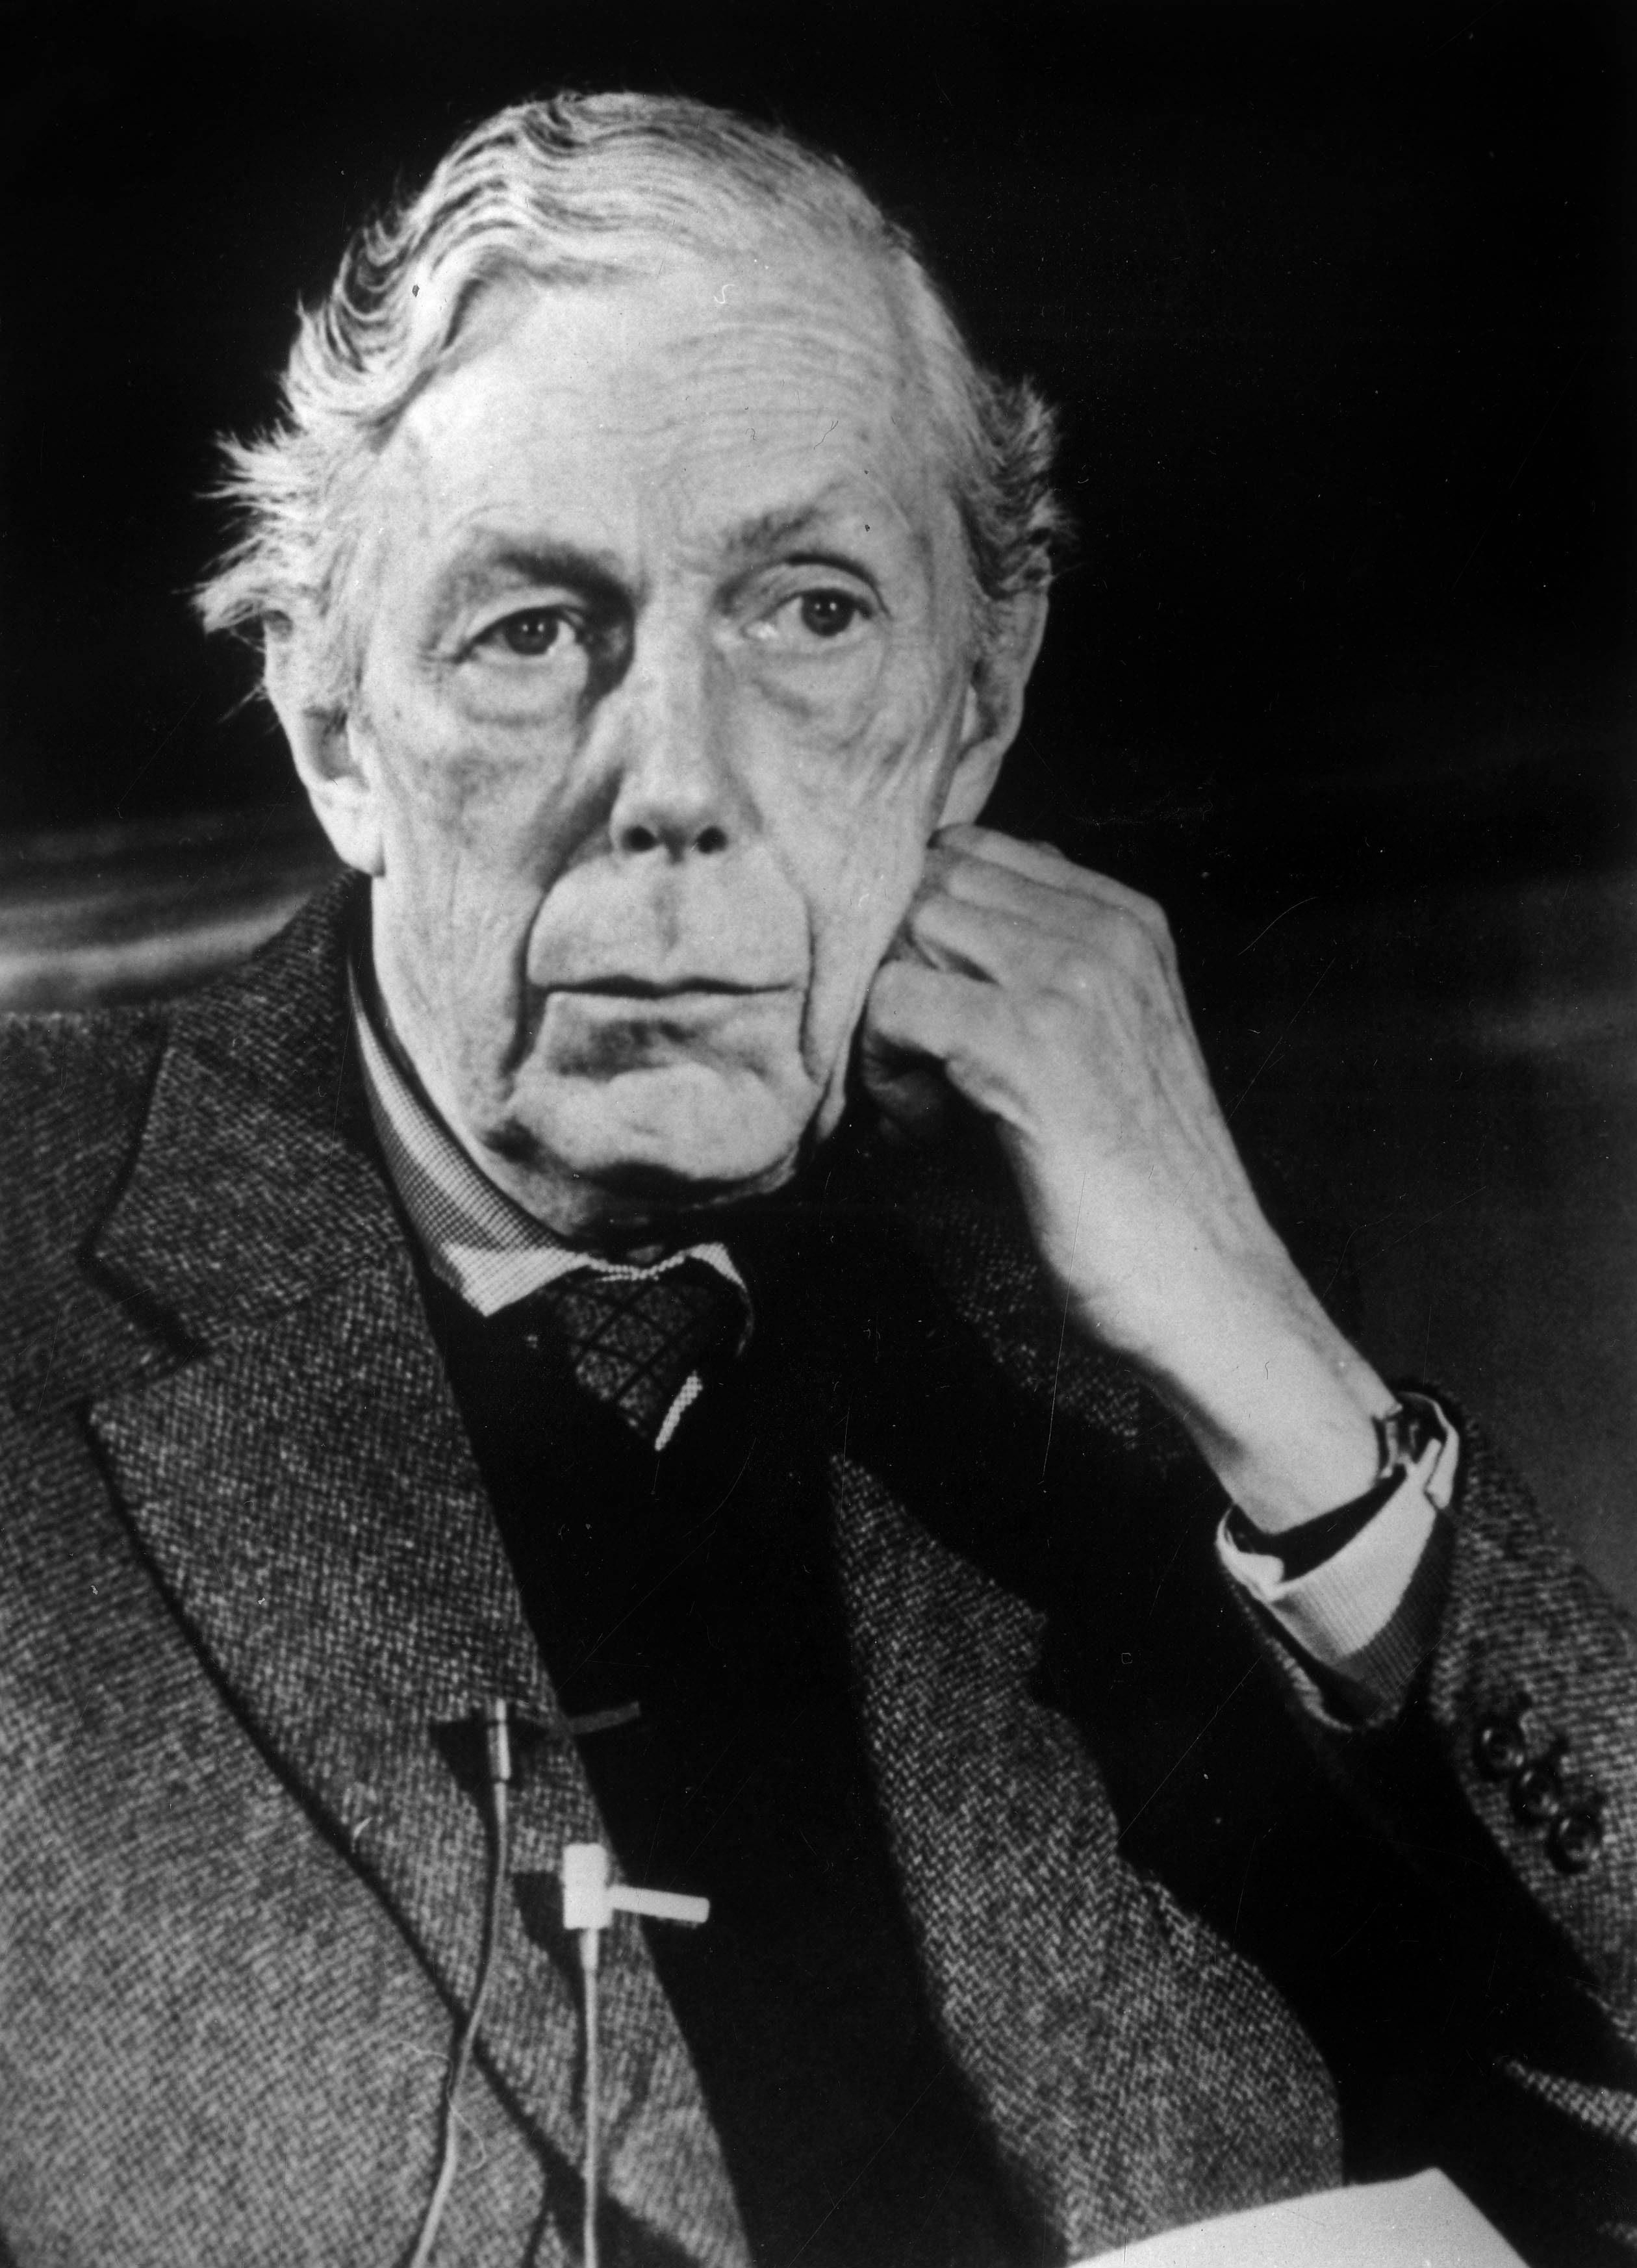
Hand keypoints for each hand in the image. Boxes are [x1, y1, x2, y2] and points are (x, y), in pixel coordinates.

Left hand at [860, 825, 1392, 1526]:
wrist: (1205, 1284)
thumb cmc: (1140, 1183)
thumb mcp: (1103, 1044)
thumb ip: (1041, 971)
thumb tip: (932, 929)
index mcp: (1128, 920)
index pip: (972, 853)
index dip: (925, 935)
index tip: (940, 1022)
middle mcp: (1105, 932)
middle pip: (931, 886)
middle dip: (900, 970)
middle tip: (918, 1067)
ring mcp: (1070, 981)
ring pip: (908, 934)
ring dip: (888, 1019)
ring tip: (924, 1103)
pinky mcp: (1029, 1045)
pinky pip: (895, 1004)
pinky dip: (884, 1070)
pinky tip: (926, 1131)